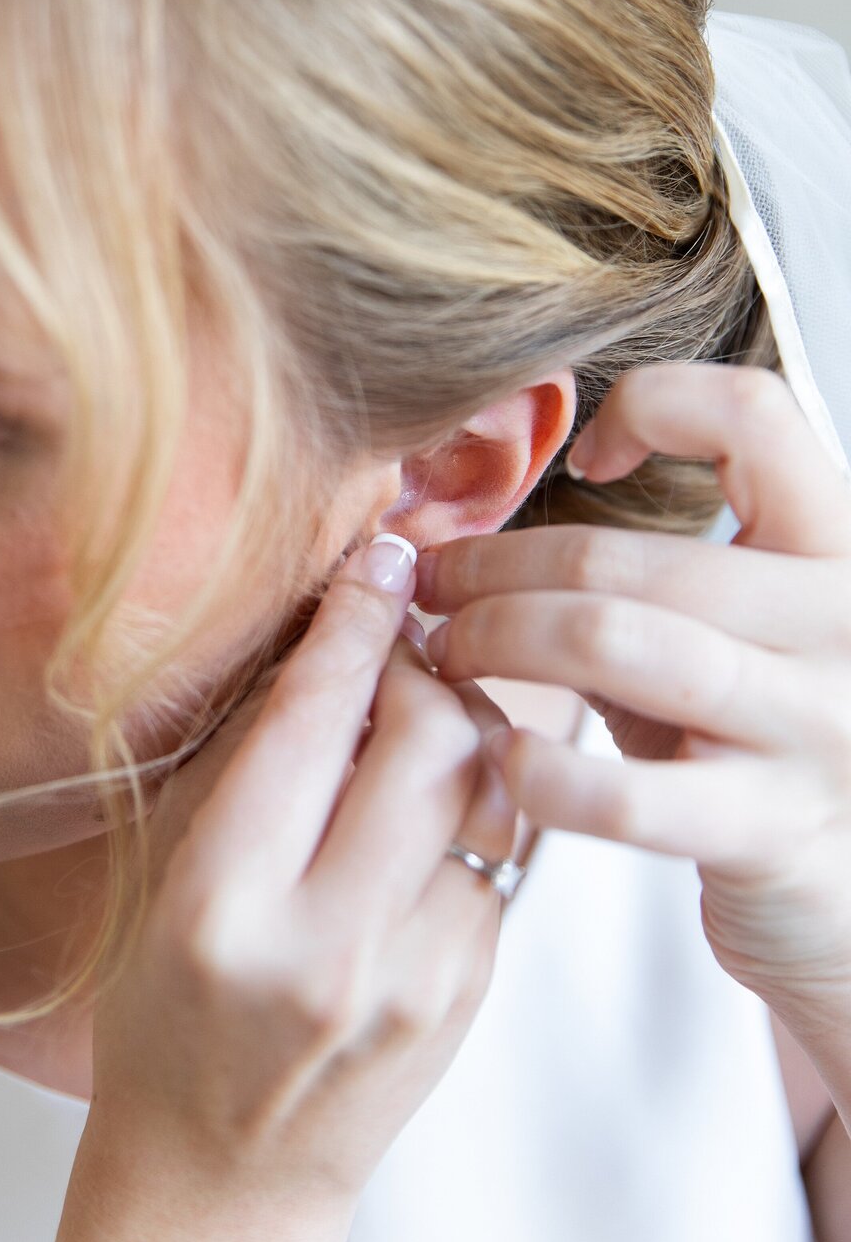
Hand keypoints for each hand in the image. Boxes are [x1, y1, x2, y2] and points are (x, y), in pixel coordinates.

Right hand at [86, 540, 517, 1213]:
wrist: (223, 1175)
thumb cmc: (167, 1018)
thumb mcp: (169, 876)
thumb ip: (247, 760)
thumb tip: (331, 637)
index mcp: (226, 905)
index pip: (312, 721)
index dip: (354, 619)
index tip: (379, 556)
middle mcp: (330, 944)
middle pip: (433, 738)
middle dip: (425, 662)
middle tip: (396, 646)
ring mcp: (418, 977)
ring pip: (492, 784)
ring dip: (468, 720)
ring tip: (422, 709)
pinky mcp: (473, 991)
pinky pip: (504, 848)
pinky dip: (477, 794)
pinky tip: (434, 794)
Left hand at [416, 360, 850, 1042]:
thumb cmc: (766, 761)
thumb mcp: (735, 649)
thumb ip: (653, 587)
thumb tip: (487, 536)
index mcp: (840, 552)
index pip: (754, 417)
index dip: (652, 408)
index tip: (583, 459)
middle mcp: (842, 625)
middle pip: (626, 550)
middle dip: (496, 565)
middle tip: (431, 588)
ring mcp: (817, 728)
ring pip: (609, 637)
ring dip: (495, 638)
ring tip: (445, 654)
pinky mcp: (773, 832)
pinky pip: (627, 794)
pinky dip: (541, 773)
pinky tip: (504, 761)